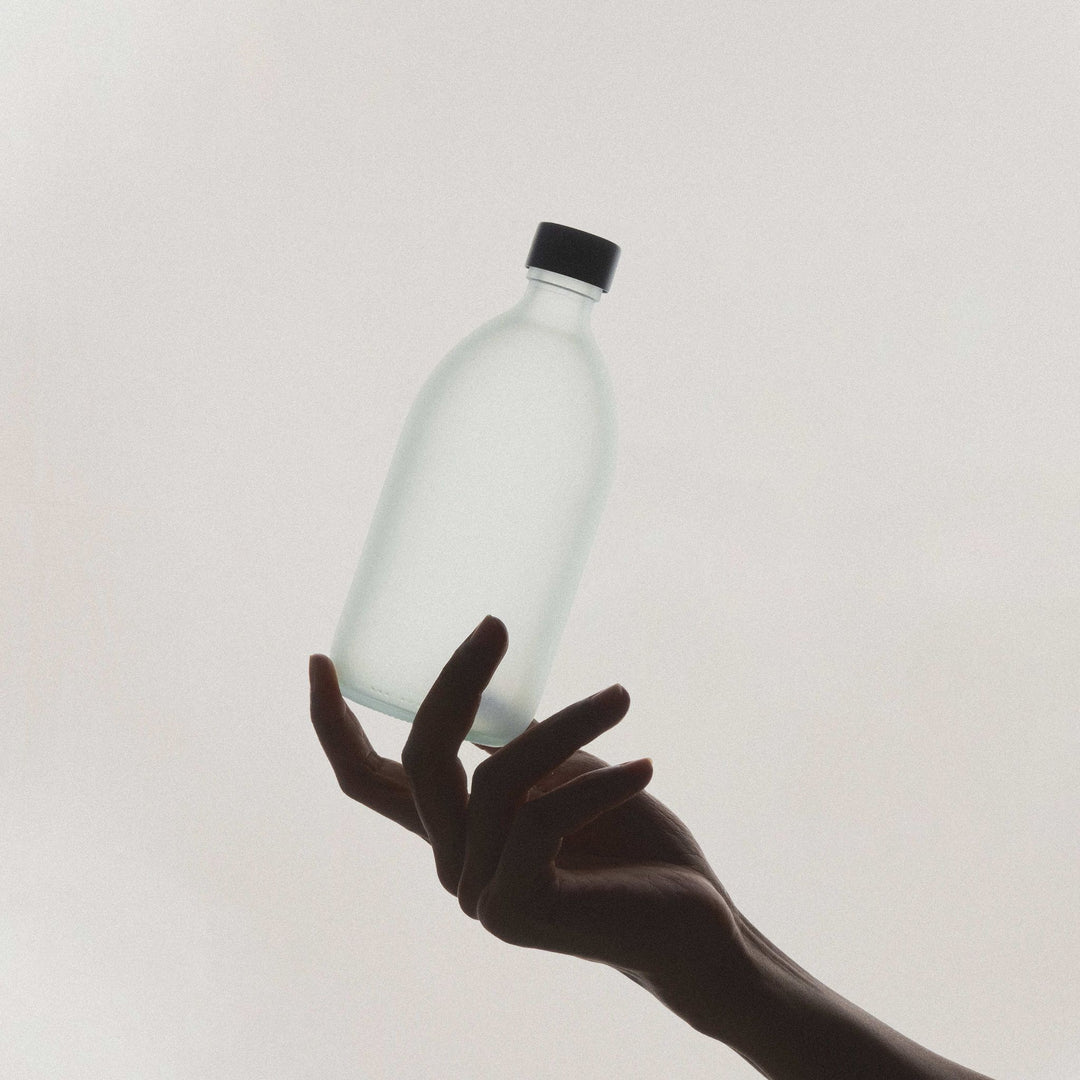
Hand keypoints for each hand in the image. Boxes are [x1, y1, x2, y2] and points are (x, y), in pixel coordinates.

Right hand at [309, 615, 747, 1034]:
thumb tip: (489, 688)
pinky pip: (540, 819)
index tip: (320, 659)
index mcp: (451, 831)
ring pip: (498, 777)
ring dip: (567, 725)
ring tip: (621, 700)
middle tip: (496, 626)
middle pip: (421, 757)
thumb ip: (515, 750)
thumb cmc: (630, 840)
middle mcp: (451, 865)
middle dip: (455, 681)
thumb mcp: (562, 774)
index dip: (333, 723)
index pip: (366, 781)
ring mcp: (477, 895)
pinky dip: (597, 782)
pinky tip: (644, 768)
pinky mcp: (515, 911)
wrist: (691, 924)